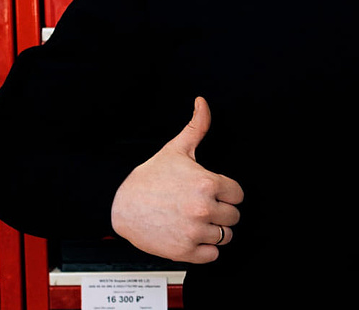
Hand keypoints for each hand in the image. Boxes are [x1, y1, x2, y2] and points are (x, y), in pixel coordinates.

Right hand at [110, 97, 243, 263]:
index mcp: (208, 184)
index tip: (213, 193)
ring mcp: (194, 231)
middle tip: (204, 207)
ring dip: (215, 231)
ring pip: (225, 237)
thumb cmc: (149, 177)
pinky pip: (212, 255)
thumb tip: (202, 103)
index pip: (238, 195)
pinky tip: (193, 236)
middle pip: (234, 216)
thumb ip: (197, 127)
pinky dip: (206, 249)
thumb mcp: (176, 150)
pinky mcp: (184, 251)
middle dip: (222, 212)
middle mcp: (203, 209)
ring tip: (198, 222)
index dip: (227, 193)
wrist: (119, 204)